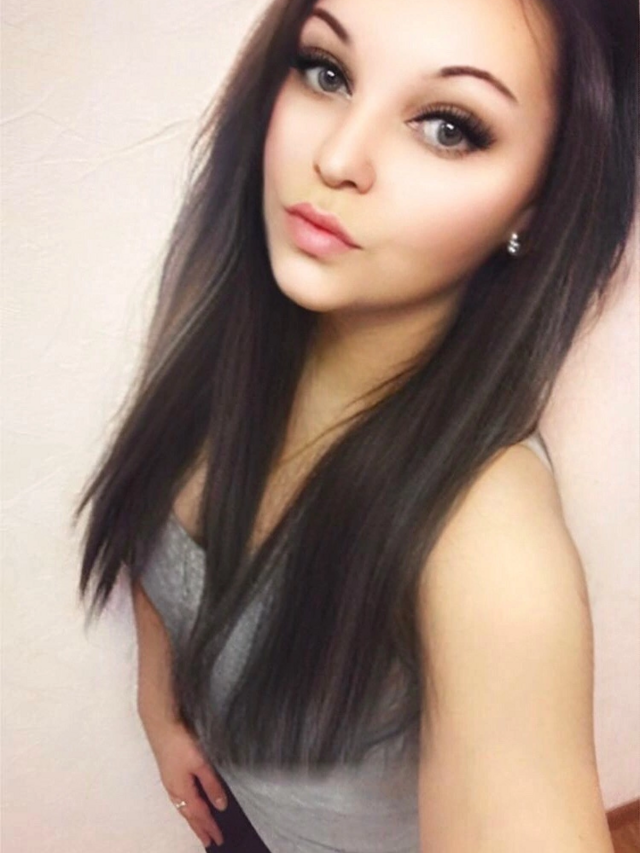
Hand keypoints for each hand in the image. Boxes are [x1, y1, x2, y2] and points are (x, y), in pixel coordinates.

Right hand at [143, 716, 227, 847]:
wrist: (161, 724)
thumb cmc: (181, 743)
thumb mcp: (201, 763)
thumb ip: (211, 785)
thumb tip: (221, 807)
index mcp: (182, 790)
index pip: (199, 814)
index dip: (209, 827)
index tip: (218, 839)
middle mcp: (173, 789)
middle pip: (188, 814)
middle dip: (199, 828)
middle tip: (208, 842)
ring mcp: (169, 781)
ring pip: (182, 807)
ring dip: (192, 819)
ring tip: (199, 828)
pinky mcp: (169, 772)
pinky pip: (178, 798)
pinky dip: (186, 807)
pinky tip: (188, 804)